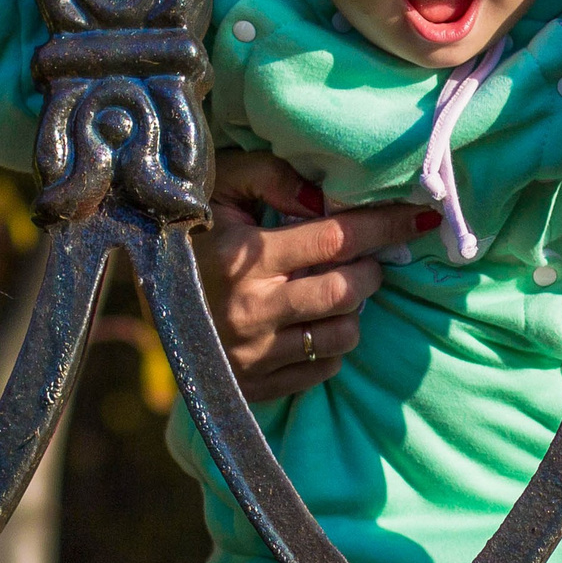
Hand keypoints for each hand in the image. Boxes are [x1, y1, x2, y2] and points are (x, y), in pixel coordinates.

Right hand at [196, 150, 433, 402]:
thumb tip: (327, 199)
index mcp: (243, 256)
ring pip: (343, 335)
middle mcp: (250, 309)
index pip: (336, 238)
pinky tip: (307, 323)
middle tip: (362, 258)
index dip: (386, 225)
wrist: (138, 287)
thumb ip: (272, 175)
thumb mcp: (219, 184)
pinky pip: (321, 369)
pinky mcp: (252, 386)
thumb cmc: (187, 226)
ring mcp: (252, 354)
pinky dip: (328, 345)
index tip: (423, 216)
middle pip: (349, 291)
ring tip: (332, 291)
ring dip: (352, 310)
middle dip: (370, 270)